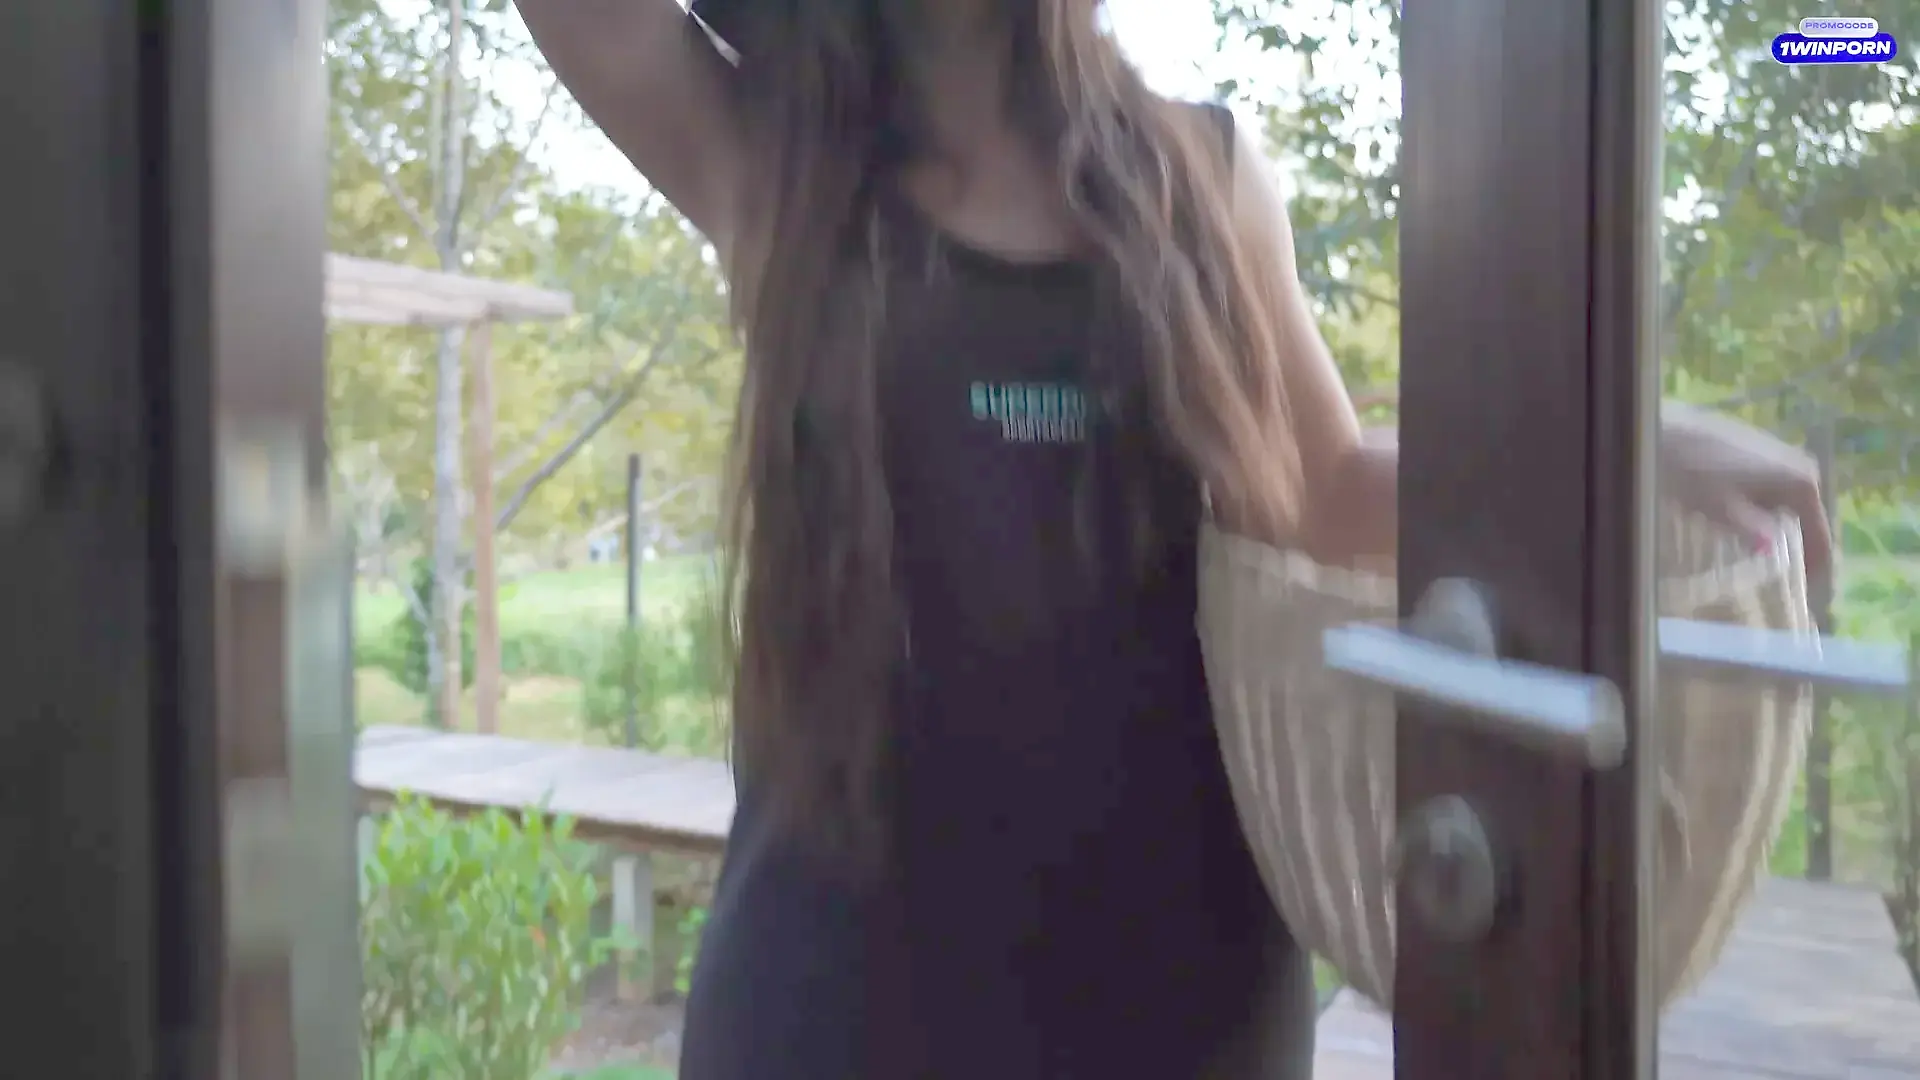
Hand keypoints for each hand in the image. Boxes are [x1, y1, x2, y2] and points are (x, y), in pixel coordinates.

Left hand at [1659, 402, 1834, 580]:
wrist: (1667, 430)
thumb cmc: (1693, 470)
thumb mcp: (1721, 509)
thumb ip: (1752, 532)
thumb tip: (1773, 550)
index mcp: (1801, 482)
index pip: (1819, 534)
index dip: (1814, 565)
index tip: (1809, 591)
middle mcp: (1801, 465)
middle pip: (1806, 519)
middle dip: (1795, 546)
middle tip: (1783, 576)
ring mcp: (1782, 456)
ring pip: (1786, 506)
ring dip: (1773, 528)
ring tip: (1755, 552)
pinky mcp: (1761, 452)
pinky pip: (1770, 492)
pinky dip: (1759, 510)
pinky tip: (1735, 519)